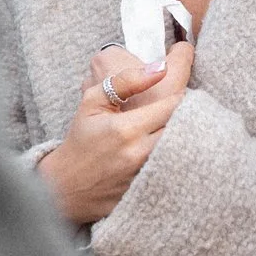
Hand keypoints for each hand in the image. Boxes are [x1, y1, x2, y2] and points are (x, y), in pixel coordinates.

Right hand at [36, 42, 191, 225]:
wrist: (67, 187)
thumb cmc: (81, 139)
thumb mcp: (93, 101)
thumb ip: (127, 81)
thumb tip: (160, 67)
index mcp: (126, 129)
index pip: (172, 106)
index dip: (182, 97)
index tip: (181, 92)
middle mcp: (139, 153)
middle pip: (184, 129)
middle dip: (188, 116)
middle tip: (187, 110)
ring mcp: (146, 174)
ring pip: (182, 149)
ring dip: (184, 136)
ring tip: (182, 128)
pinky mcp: (149, 188)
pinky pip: (175, 167)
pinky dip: (177, 156)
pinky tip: (172, 150)